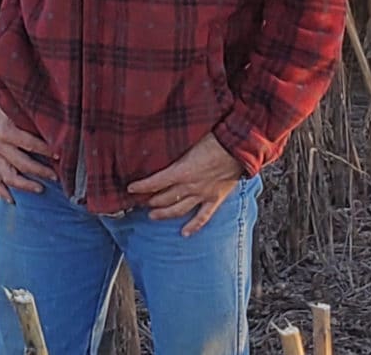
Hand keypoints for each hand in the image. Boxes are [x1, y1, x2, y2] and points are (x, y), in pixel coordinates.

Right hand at [0, 100, 53, 202]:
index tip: (60, 154)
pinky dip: (3, 192)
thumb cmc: (4, 104)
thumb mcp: (16, 104)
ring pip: (8, 176)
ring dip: (25, 185)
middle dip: (40, 171)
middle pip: (21, 163)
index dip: (45, 150)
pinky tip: (13, 200)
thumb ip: (31, 114)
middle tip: (56, 176)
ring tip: (41, 190)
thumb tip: (55, 120)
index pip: (29, 143)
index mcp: (5, 130)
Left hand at [126, 133, 244, 235]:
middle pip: (165, 198)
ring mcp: (203, 194)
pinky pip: (203, 217)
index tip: (130, 189)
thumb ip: (176, 148)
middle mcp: (191, 186)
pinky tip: (184, 233)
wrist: (240, 147)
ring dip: (164, 214)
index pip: (156, 182)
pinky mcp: (215, 199)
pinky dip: (194, 226)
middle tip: (139, 202)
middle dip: (150, 200)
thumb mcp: (191, 140)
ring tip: (151, 216)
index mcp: (182, 171)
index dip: (141, 186)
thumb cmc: (216, 138)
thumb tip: (161, 144)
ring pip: (179, 210)